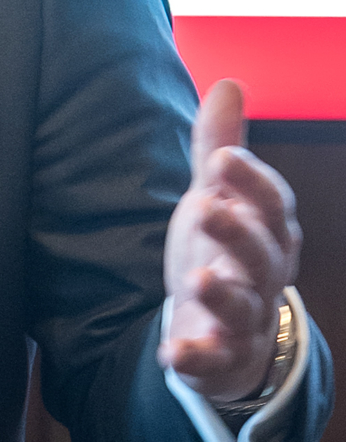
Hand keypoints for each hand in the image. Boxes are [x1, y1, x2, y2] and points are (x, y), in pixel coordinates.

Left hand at [159, 79, 300, 404]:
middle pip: (260, 253)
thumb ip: (219, 147)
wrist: (231, 332)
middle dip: (237, 232)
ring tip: (197, 280)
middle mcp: (263, 275)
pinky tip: (172, 352)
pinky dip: (196, 357)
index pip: (270, 204)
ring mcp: (245, 317)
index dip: (250, 181)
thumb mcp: (218, 198)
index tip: (220, 157)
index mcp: (266, 232)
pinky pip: (214, 358)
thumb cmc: (226, 253)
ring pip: (244, 306)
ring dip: (221, 293)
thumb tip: (228, 83)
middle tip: (206, 209)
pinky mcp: (221, 355)